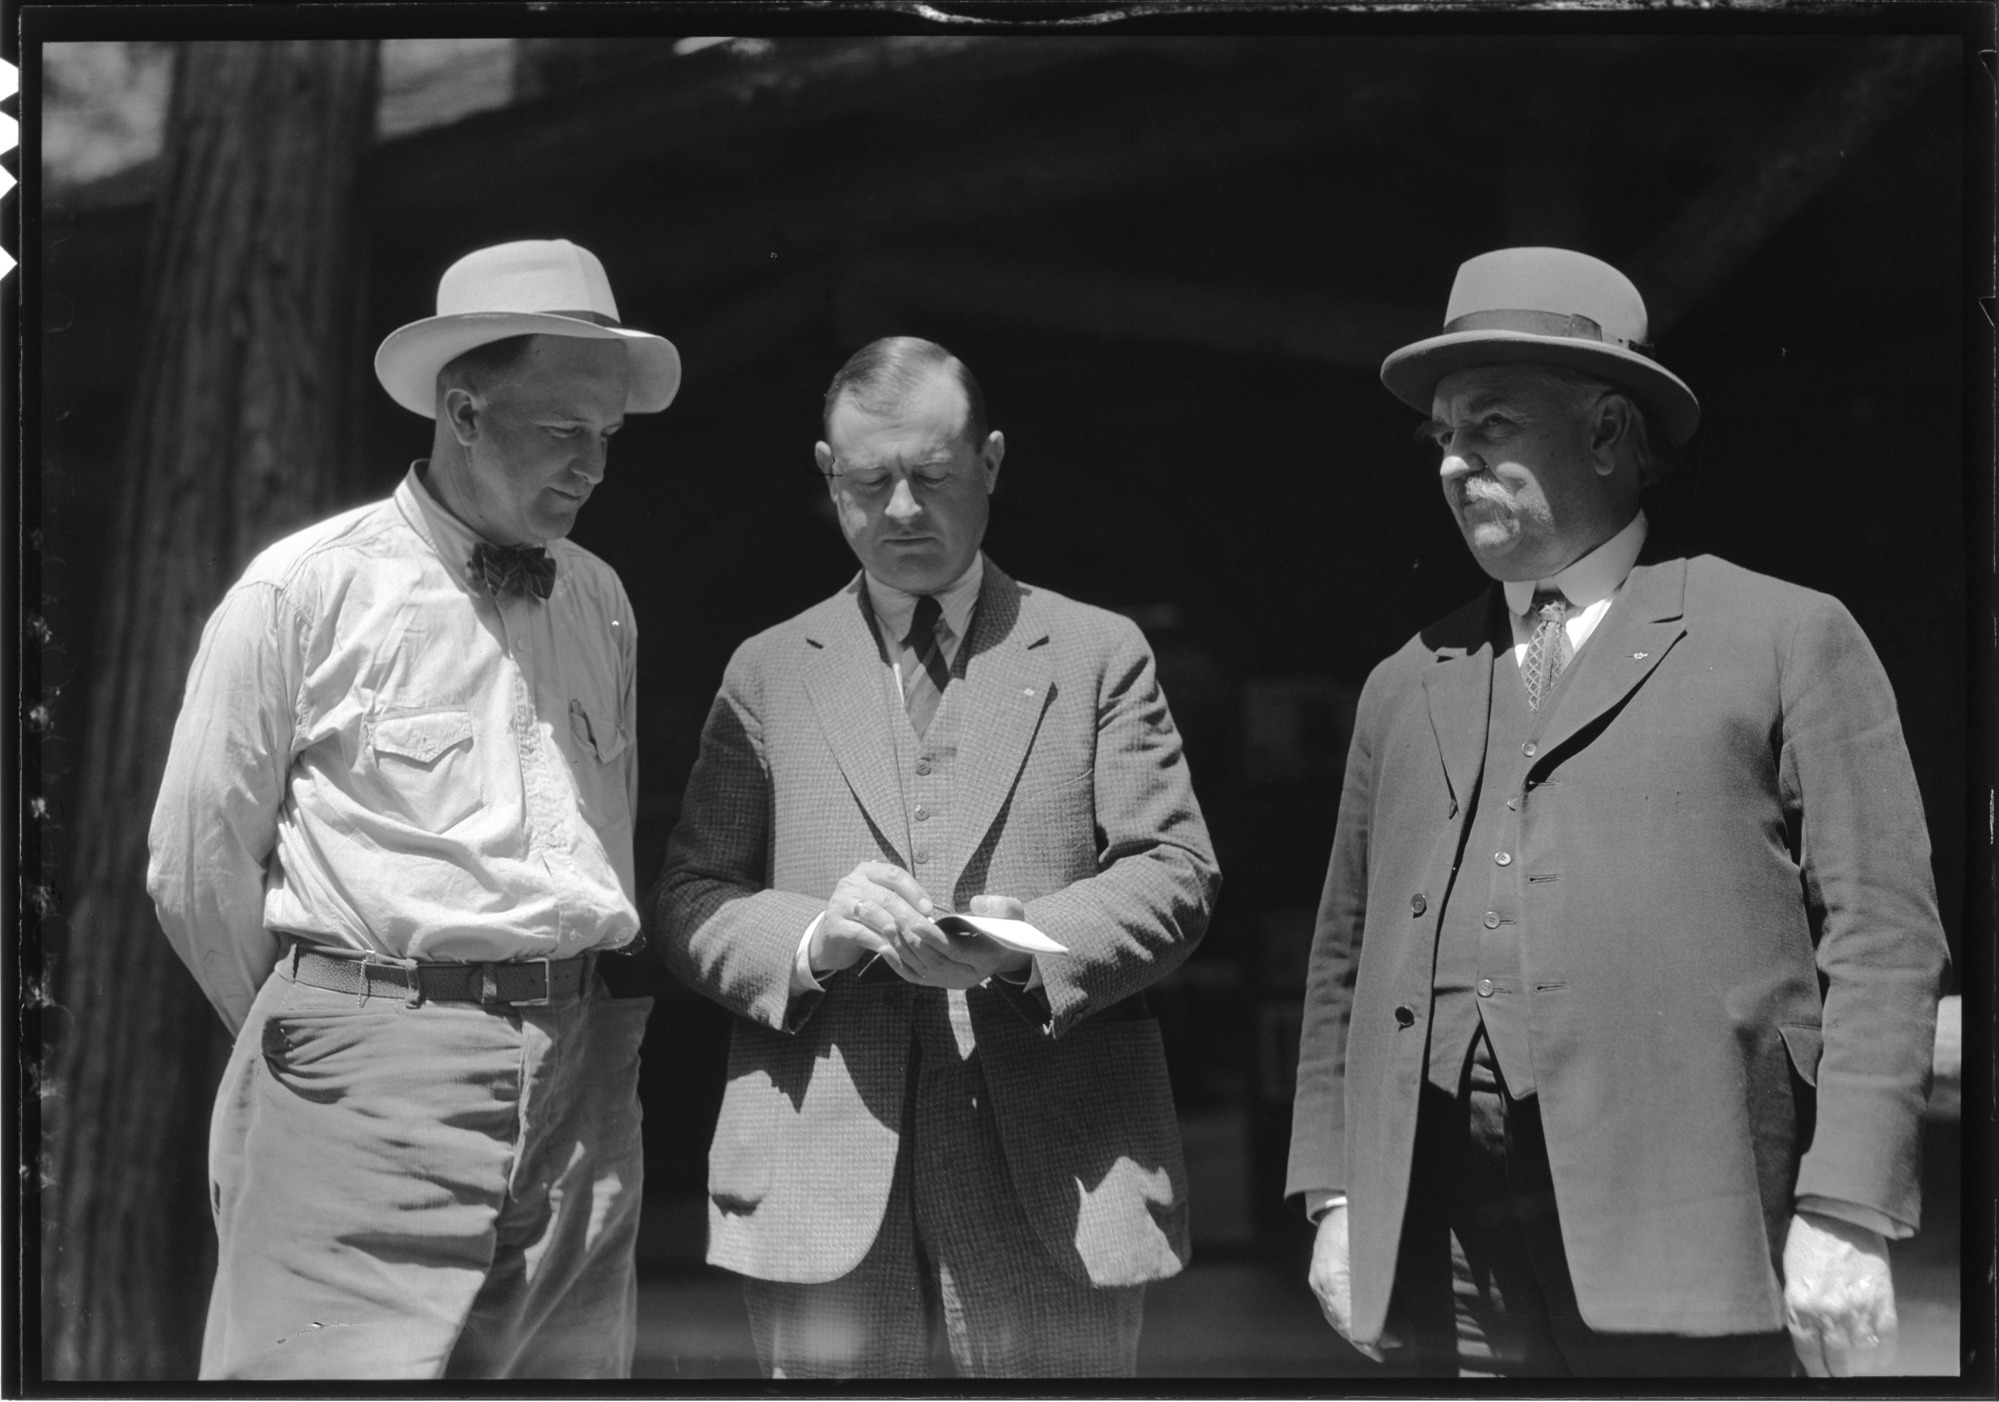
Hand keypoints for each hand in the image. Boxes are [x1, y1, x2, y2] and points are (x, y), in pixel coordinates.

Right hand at [811, 861, 943, 978]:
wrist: (831, 939)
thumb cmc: (863, 918)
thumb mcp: (879, 902)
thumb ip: (899, 901)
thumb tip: (929, 913)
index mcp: (866, 872)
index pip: (894, 874)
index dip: (914, 890)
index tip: (929, 908)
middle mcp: (851, 883)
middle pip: (886, 896)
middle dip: (909, 914)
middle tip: (926, 929)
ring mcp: (840, 904)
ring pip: (873, 913)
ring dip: (896, 928)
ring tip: (912, 940)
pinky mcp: (834, 925)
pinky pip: (860, 933)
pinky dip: (878, 941)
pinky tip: (892, 949)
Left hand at [867, 892, 1031, 989]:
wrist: (1004, 949)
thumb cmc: (1007, 925)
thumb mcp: (1012, 912)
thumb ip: (999, 906)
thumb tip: (976, 904)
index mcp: (985, 959)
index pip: (955, 952)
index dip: (935, 939)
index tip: (916, 922)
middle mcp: (966, 976)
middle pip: (934, 962)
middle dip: (913, 942)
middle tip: (895, 919)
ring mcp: (950, 982)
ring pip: (921, 970)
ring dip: (902, 949)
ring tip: (887, 926)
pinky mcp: (938, 982)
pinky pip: (914, 976)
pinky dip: (897, 964)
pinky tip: (883, 946)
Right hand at [1308, 1204, 1383, 1360]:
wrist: (1338, 1202)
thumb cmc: (1360, 1223)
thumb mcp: (1374, 1254)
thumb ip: (1377, 1287)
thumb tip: (1382, 1315)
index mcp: (1333, 1278)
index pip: (1348, 1321)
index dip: (1366, 1338)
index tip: (1382, 1350)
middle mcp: (1322, 1282)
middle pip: (1341, 1323)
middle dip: (1364, 1338)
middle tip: (1389, 1346)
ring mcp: (1318, 1279)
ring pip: (1335, 1316)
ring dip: (1357, 1330)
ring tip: (1381, 1338)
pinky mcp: (1320, 1276)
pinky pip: (1332, 1305)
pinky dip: (1347, 1318)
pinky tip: (1362, 1320)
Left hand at [1783, 1210, 1897, 1375]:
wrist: (1837, 1214)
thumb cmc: (1808, 1243)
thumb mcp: (1791, 1278)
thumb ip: (1799, 1310)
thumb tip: (1808, 1341)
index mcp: (1799, 1307)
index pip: (1809, 1355)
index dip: (1817, 1370)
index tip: (1821, 1374)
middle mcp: (1828, 1314)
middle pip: (1838, 1362)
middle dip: (1840, 1371)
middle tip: (1841, 1371)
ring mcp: (1858, 1309)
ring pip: (1864, 1357)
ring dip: (1863, 1365)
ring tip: (1860, 1364)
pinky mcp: (1883, 1302)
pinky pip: (1888, 1340)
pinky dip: (1884, 1351)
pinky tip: (1878, 1351)